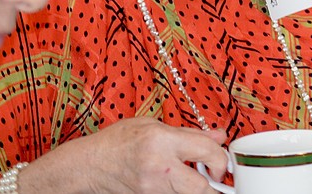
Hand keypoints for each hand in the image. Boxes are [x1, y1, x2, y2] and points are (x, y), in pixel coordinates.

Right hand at [0, 118, 228, 192]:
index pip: (205, 150)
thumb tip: (219, 136)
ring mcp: (153, 187)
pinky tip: (178, 180)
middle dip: (215, 182)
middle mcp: (159, 166)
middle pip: (202, 186)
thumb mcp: (154, 125)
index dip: (221, 157)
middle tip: (216, 174)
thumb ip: (189, 133)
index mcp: (162, 141)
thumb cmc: (119, 140)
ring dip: (198, 187)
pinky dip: (181, 190)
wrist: (90, 164)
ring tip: (194, 175)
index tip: (221, 159)